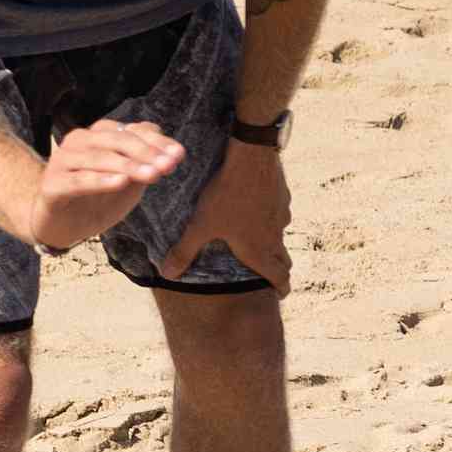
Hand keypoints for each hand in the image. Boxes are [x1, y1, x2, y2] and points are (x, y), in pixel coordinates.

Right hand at [20, 119, 183, 252]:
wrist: (64, 225)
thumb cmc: (100, 198)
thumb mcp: (130, 181)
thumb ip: (147, 165)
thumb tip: (173, 151)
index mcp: (99, 135)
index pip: (131, 131)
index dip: (156, 142)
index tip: (179, 155)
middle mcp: (79, 142)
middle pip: (116, 140)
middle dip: (146, 153)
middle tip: (168, 166)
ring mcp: (62, 161)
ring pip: (98, 158)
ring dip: (128, 166)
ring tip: (152, 175)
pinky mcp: (52, 184)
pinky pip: (78, 180)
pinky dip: (100, 180)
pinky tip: (120, 182)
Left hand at [160, 136, 292, 291]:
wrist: (251, 158)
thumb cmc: (226, 195)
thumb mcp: (200, 225)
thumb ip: (184, 251)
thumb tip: (167, 276)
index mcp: (259, 249)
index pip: (279, 277)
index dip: (281, 288)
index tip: (280, 293)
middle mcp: (275, 235)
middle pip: (284, 260)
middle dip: (279, 269)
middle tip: (272, 274)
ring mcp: (281, 215)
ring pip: (281, 234)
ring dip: (273, 241)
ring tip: (258, 238)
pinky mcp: (282, 196)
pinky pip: (279, 212)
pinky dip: (271, 217)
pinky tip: (257, 206)